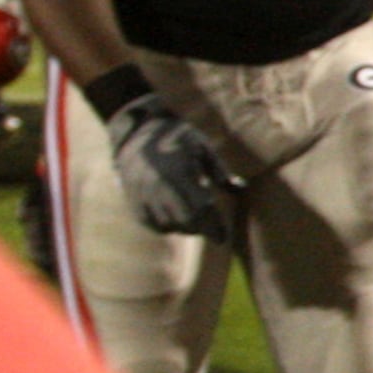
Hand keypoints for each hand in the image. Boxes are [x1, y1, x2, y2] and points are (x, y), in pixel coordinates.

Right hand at [106, 89, 235, 238]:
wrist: (137, 133)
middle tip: (214, 230)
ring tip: (197, 222)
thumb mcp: (202, 147)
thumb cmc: (176, 138)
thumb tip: (240, 188)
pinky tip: (177, 220)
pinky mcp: (133, 201)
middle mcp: (158, 187)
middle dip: (202, 229)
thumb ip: (219, 171)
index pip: (201, 209)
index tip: (224, 239)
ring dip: (185, 228)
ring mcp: (142, 195)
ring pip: (168, 225)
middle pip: (185, 221)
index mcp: (179, 173)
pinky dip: (166, 227)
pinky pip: (151, 224)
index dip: (214, 226)